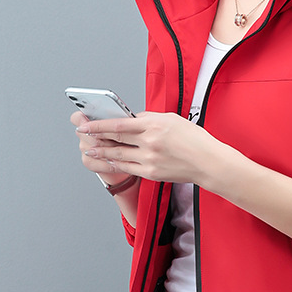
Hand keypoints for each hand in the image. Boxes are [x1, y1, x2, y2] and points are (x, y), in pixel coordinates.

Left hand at [74, 111, 218, 184]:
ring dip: (101, 152)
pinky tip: (107, 160)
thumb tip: (130, 120)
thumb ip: (149, 119)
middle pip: (115, 139)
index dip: (99, 125)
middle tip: (83, 134)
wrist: (208, 162)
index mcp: (155, 125)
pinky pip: (127, 167)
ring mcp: (150, 159)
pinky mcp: (152, 173)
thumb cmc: (194, 138)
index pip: (119, 124)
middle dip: (96, 137)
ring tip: (89, 149)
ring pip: (118, 155)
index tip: (86, 123)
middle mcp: (150, 142)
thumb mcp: (172, 119)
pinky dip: (115, 163)